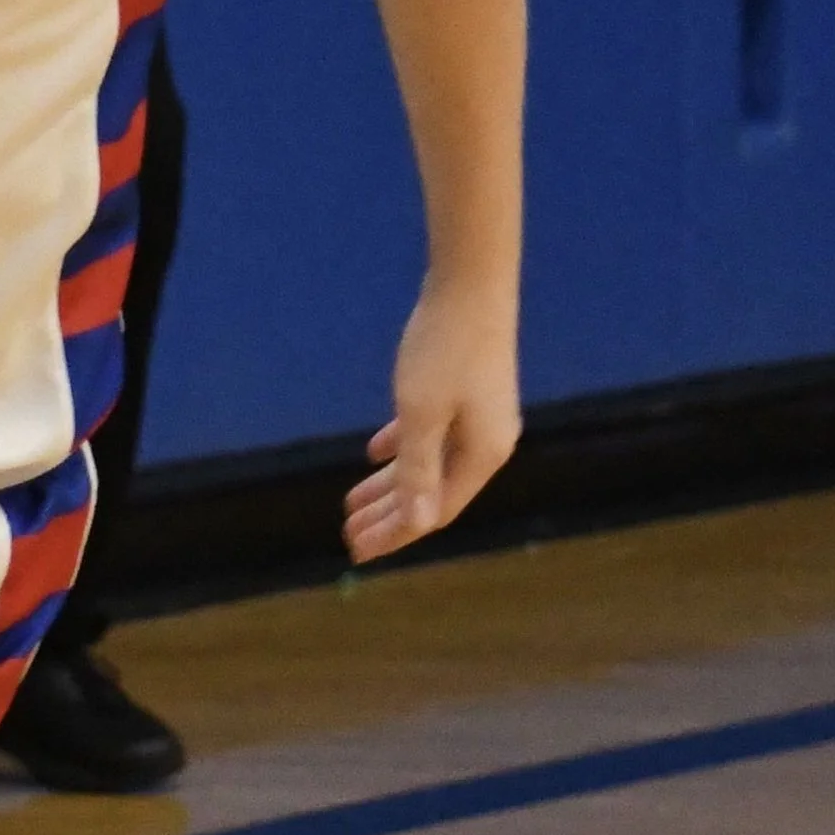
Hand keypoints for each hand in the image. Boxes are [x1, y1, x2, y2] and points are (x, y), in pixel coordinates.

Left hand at [343, 279, 519, 563]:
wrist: (472, 284)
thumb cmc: (444, 348)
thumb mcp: (422, 413)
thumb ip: (417, 469)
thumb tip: (418, 523)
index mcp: (482, 456)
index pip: (432, 512)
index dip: (394, 533)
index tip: (356, 549)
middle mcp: (487, 444)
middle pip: (431, 493)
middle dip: (388, 515)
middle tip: (347, 534)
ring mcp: (480, 417)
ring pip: (429, 463)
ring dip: (390, 483)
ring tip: (352, 502)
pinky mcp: (469, 391)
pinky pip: (431, 433)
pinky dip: (402, 446)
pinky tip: (374, 452)